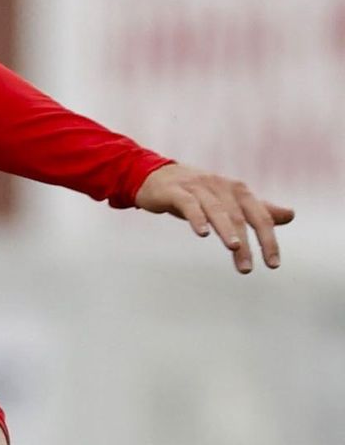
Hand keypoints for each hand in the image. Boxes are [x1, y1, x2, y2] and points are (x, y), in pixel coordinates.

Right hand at [135, 164, 292, 272]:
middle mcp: (221, 186)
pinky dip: (197, 218)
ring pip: (216, 210)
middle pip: (239, 216)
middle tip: (247, 268)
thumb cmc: (196, 191)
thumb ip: (258, 209)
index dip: (268, 239)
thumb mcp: (229, 200)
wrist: (155, 176)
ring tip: (234, 248)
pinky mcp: (176, 191)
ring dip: (226, 229)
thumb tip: (290, 215)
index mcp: (237, 190)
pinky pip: (189, 204)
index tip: (273, 264)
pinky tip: (202, 233)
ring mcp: (198, 187)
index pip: (259, 216)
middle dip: (246, 243)